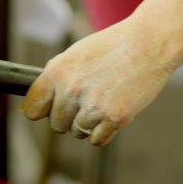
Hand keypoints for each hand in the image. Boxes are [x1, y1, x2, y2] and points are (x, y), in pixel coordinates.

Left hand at [21, 17, 177, 145]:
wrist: (149, 43)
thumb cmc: (112, 46)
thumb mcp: (75, 53)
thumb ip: (55, 77)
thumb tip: (36, 103)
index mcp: (57, 72)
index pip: (33, 109)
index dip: (41, 110)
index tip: (48, 110)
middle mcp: (71, 90)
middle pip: (57, 124)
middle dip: (68, 116)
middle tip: (87, 99)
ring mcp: (93, 106)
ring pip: (77, 132)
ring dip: (87, 123)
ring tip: (102, 101)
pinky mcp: (115, 118)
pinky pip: (97, 140)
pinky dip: (102, 131)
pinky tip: (110, 112)